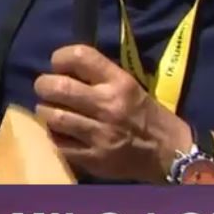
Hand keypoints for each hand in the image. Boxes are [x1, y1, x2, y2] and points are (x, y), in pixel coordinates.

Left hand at [33, 44, 191, 182]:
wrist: (169, 152)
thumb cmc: (146, 115)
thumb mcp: (130, 86)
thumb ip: (99, 76)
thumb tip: (62, 69)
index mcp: (119, 82)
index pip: (80, 56)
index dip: (60, 57)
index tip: (57, 64)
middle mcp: (108, 105)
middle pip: (58, 87)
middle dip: (44, 85)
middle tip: (45, 89)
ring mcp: (100, 134)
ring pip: (53, 116)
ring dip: (45, 112)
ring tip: (50, 111)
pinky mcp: (94, 158)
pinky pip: (59, 144)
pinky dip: (54, 136)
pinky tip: (60, 133)